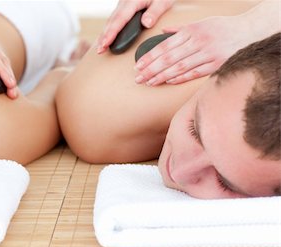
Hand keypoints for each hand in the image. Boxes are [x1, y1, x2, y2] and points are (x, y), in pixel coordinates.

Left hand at [0, 1, 18, 98]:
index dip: (2, 72)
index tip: (9, 83)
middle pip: (3, 61)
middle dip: (10, 78)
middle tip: (13, 94)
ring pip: (4, 61)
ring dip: (10, 76)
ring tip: (13, 92)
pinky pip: (1, 59)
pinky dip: (6, 70)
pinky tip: (8, 80)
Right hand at [97, 0, 173, 53]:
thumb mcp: (163, 1)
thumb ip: (155, 12)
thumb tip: (146, 23)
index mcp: (132, 1)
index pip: (120, 19)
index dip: (111, 33)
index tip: (105, 43)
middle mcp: (124, 2)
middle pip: (111, 21)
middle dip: (104, 36)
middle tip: (100, 50)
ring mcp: (122, 4)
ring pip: (111, 21)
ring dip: (104, 34)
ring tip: (100, 47)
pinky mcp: (123, 7)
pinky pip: (114, 19)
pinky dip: (109, 29)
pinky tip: (106, 37)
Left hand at [134, 15, 249, 85]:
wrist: (250, 30)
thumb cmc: (222, 27)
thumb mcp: (200, 23)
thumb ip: (180, 29)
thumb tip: (162, 31)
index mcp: (191, 31)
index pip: (164, 46)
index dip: (149, 57)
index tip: (138, 66)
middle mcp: (198, 41)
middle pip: (169, 58)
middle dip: (151, 69)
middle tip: (138, 78)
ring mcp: (208, 53)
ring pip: (179, 67)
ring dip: (162, 76)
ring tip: (150, 82)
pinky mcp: (217, 63)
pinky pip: (195, 73)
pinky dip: (180, 78)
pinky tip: (169, 82)